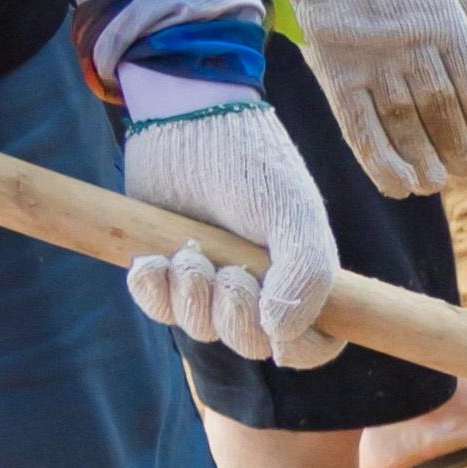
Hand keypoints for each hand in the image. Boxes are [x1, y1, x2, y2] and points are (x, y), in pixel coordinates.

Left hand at [122, 106, 346, 366]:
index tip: (279, 332)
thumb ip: (306, 275)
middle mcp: (259, 286)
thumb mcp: (294, 213)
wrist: (186, 119)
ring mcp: (211, 281)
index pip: (314, 344)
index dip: (298, 347)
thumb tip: (280, 337)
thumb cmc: (251, 160)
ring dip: (191, 295)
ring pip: (200, 329)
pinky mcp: (168, 271)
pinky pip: (157, 309)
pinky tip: (153, 262)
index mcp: (302, 276)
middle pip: (250, 343)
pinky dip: (152, 291)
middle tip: (228, 271)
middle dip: (234, 314)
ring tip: (189, 250)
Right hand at [282, 0, 466, 194]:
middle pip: (443, 114)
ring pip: (405, 126)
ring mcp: (372, 62)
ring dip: (423, 162)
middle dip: (457, 150)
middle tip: (464, 171)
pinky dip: (379, 161)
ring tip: (433, 183)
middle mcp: (412, 47)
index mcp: (445, 23)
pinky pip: (359, 127)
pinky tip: (396, 185)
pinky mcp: (335, 71)